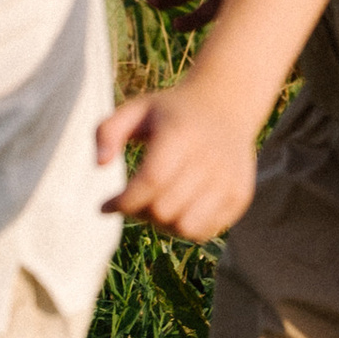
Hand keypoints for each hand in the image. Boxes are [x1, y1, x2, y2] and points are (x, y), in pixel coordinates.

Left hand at [96, 74, 259, 241]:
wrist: (227, 106)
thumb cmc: (171, 112)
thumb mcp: (136, 110)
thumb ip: (107, 131)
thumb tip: (99, 165)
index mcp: (180, 134)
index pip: (149, 182)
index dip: (123, 202)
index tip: (105, 205)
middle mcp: (209, 158)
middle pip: (163, 210)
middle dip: (139, 211)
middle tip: (134, 200)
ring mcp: (228, 179)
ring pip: (184, 227)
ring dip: (161, 223)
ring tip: (155, 205)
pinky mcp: (239, 196)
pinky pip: (203, 232)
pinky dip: (183, 227)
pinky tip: (177, 208)